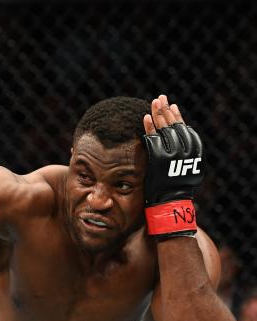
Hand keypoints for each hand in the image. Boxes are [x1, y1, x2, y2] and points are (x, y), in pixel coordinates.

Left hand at [142, 95, 202, 238]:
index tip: (172, 106)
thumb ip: (180, 154)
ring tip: (153, 103)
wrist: (169, 204)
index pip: (185, 129)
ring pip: (165, 130)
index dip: (177, 117)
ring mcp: (172, 155)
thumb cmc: (173, 189)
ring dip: (159, 114)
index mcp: (194, 153)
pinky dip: (149, 128)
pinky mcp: (159, 159)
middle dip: (167, 110)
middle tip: (160, 98)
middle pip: (175, 126)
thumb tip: (177, 140)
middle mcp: (185, 152)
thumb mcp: (182, 169)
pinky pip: (153, 139)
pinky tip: (145, 117)